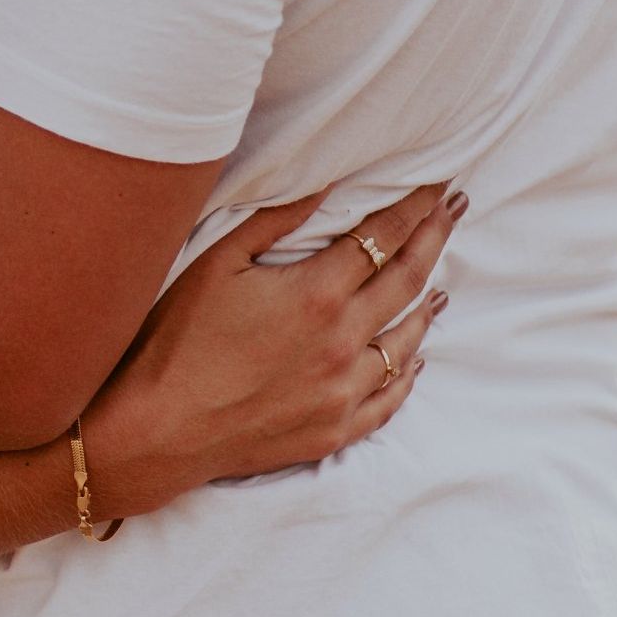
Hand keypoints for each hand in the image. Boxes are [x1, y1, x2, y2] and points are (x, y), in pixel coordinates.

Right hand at [81, 182, 463, 518]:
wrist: (163, 426)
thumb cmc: (180, 336)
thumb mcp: (219, 262)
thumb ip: (275, 220)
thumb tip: (325, 186)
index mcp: (316, 294)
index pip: (380, 238)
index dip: (412, 207)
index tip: (436, 186)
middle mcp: (342, 342)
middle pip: (406, 281)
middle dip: (433, 239)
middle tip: (453, 211)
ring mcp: (343, 392)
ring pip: (406, 342)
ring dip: (426, 305)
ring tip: (441, 282)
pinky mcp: (335, 430)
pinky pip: (390, 399)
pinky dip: (408, 372)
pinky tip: (415, 357)